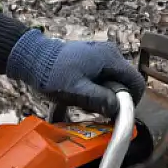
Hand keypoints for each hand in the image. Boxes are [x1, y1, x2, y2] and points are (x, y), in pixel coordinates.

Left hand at [5, 29, 147, 115]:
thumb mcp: (76, 90)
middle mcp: (109, 53)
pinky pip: (101, 77)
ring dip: (102, 95)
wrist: (31, 58)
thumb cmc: (53, 74)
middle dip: (113, 98)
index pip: (135, 82)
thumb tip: (119, 109)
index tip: (117, 114)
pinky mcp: (90, 58)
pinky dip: (94, 89)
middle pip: (123, 82)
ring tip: (83, 102)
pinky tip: (79, 96)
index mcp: (110, 58)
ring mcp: (99, 54)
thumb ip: (100, 99)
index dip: (131, 101)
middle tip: (95, 109)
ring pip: (112, 81)